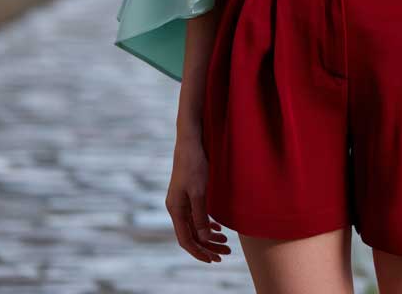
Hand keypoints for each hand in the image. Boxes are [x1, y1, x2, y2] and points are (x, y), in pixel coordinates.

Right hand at [166, 136, 232, 262]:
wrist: (191, 141)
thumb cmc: (195, 165)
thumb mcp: (200, 192)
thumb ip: (200, 216)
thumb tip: (204, 239)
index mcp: (175, 209)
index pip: (185, 239)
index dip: (199, 252)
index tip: (213, 260)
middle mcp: (176, 207)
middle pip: (191, 235)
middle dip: (208, 247)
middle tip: (226, 253)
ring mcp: (182, 201)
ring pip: (195, 226)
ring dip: (209, 237)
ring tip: (226, 243)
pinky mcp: (189, 193)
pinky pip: (197, 216)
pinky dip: (208, 224)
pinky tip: (219, 228)